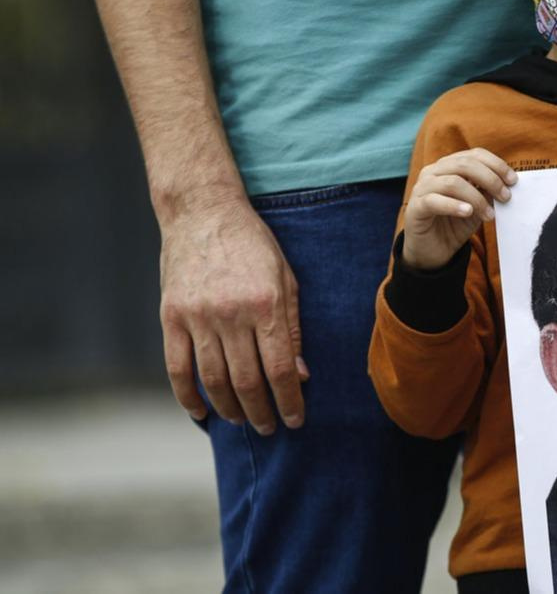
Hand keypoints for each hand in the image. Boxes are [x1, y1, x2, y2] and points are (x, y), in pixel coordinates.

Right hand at [158, 197, 307, 434]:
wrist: (203, 212)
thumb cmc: (253, 245)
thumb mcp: (286, 279)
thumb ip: (292, 328)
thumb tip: (301, 375)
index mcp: (265, 305)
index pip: (280, 369)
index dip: (290, 401)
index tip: (296, 419)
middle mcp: (231, 314)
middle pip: (247, 381)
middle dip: (262, 412)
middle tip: (271, 428)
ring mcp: (197, 316)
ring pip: (213, 379)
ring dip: (229, 408)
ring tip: (243, 421)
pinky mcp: (171, 316)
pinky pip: (177, 367)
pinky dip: (188, 395)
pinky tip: (202, 411)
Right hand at [402, 149, 518, 270]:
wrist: (434, 251)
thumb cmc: (455, 224)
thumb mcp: (477, 206)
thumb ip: (488, 192)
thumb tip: (506, 184)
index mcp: (448, 166)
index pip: (474, 155)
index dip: (496, 165)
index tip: (513, 181)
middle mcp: (433, 172)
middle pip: (464, 164)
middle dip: (490, 179)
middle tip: (505, 197)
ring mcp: (422, 188)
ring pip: (452, 182)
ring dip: (476, 198)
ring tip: (489, 215)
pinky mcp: (415, 207)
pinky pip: (435, 201)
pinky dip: (454, 205)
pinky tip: (468, 212)